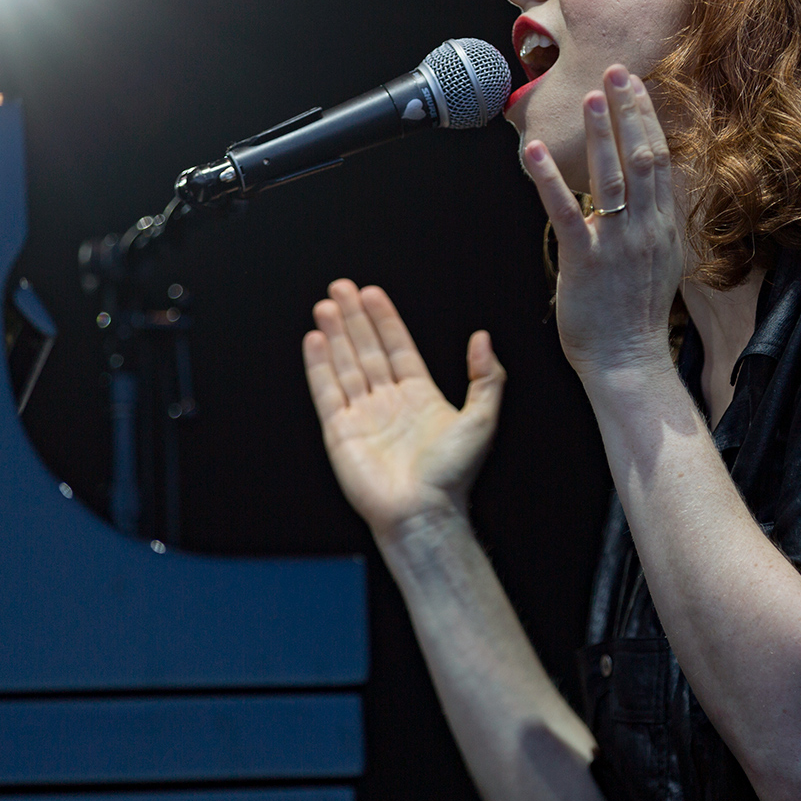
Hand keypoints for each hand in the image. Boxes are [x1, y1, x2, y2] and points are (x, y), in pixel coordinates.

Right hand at [302, 280, 504, 536]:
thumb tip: (482, 337)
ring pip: (346, 364)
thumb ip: (486, 376)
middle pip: (367, 349)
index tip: (373, 293)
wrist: (423, 512)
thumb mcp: (482, 419)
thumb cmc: (453, 476)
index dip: (385, 319)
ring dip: (335, 334)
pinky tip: (315, 340)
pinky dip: (319, 365)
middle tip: (341, 287)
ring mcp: (363, 415)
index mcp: (420, 396)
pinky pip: (327, 391)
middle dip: (354, 317)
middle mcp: (389, 402)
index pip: (398, 347)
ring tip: (325, 305)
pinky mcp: (340, 432)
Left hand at [522, 64, 681, 379]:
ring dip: (600, 132)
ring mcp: (618, 244)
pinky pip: (567, 212)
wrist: (628, 362)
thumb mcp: (658, 262)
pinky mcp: (586, 261)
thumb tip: (640, 195)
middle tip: (616, 72)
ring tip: (589, 97)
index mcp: (663, 227)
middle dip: (629, 111)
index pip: (659, 159)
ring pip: (612, 177)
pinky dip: (550, 178)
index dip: (646, 118)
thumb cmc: (634, 318)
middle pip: (642, 157)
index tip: (635, 86)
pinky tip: (535, 151)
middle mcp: (646, 229)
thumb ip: (650, 225)